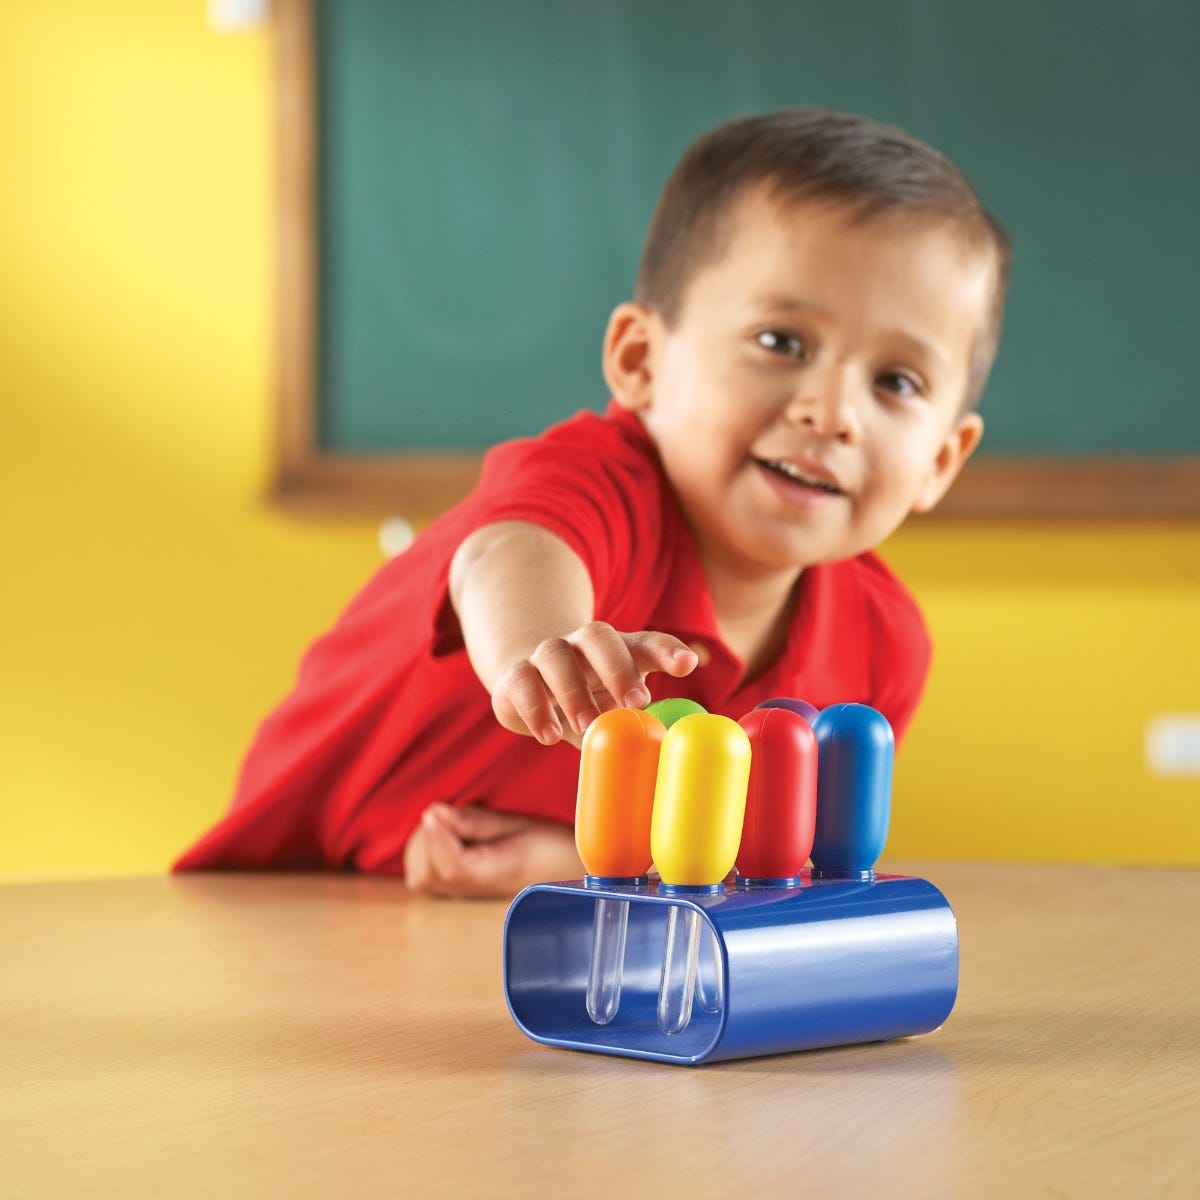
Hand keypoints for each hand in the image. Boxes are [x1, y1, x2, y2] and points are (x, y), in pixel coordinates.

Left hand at [403, 803, 584, 898]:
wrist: (568, 870)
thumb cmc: (551, 848)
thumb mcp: (520, 825)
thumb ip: (476, 823)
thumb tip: (435, 812)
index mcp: (491, 877)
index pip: (449, 866)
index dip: (436, 837)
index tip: (433, 809)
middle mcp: (470, 892)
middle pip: (425, 873)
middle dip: (426, 840)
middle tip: (445, 814)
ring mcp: (461, 893)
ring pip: (419, 876)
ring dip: (422, 847)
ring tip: (446, 824)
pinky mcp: (457, 887)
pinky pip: (426, 876)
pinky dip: (424, 854)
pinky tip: (444, 836)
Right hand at [491, 623, 697, 747]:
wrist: (529, 688)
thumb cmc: (588, 699)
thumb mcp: (614, 709)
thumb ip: (638, 725)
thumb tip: (667, 753)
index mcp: (617, 649)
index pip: (647, 642)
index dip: (668, 651)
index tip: (687, 665)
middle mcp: (581, 644)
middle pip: (599, 637)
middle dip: (618, 667)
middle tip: (636, 702)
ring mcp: (546, 654)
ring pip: (556, 655)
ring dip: (574, 690)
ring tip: (587, 726)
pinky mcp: (515, 675)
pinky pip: (522, 682)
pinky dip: (536, 708)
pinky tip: (550, 735)